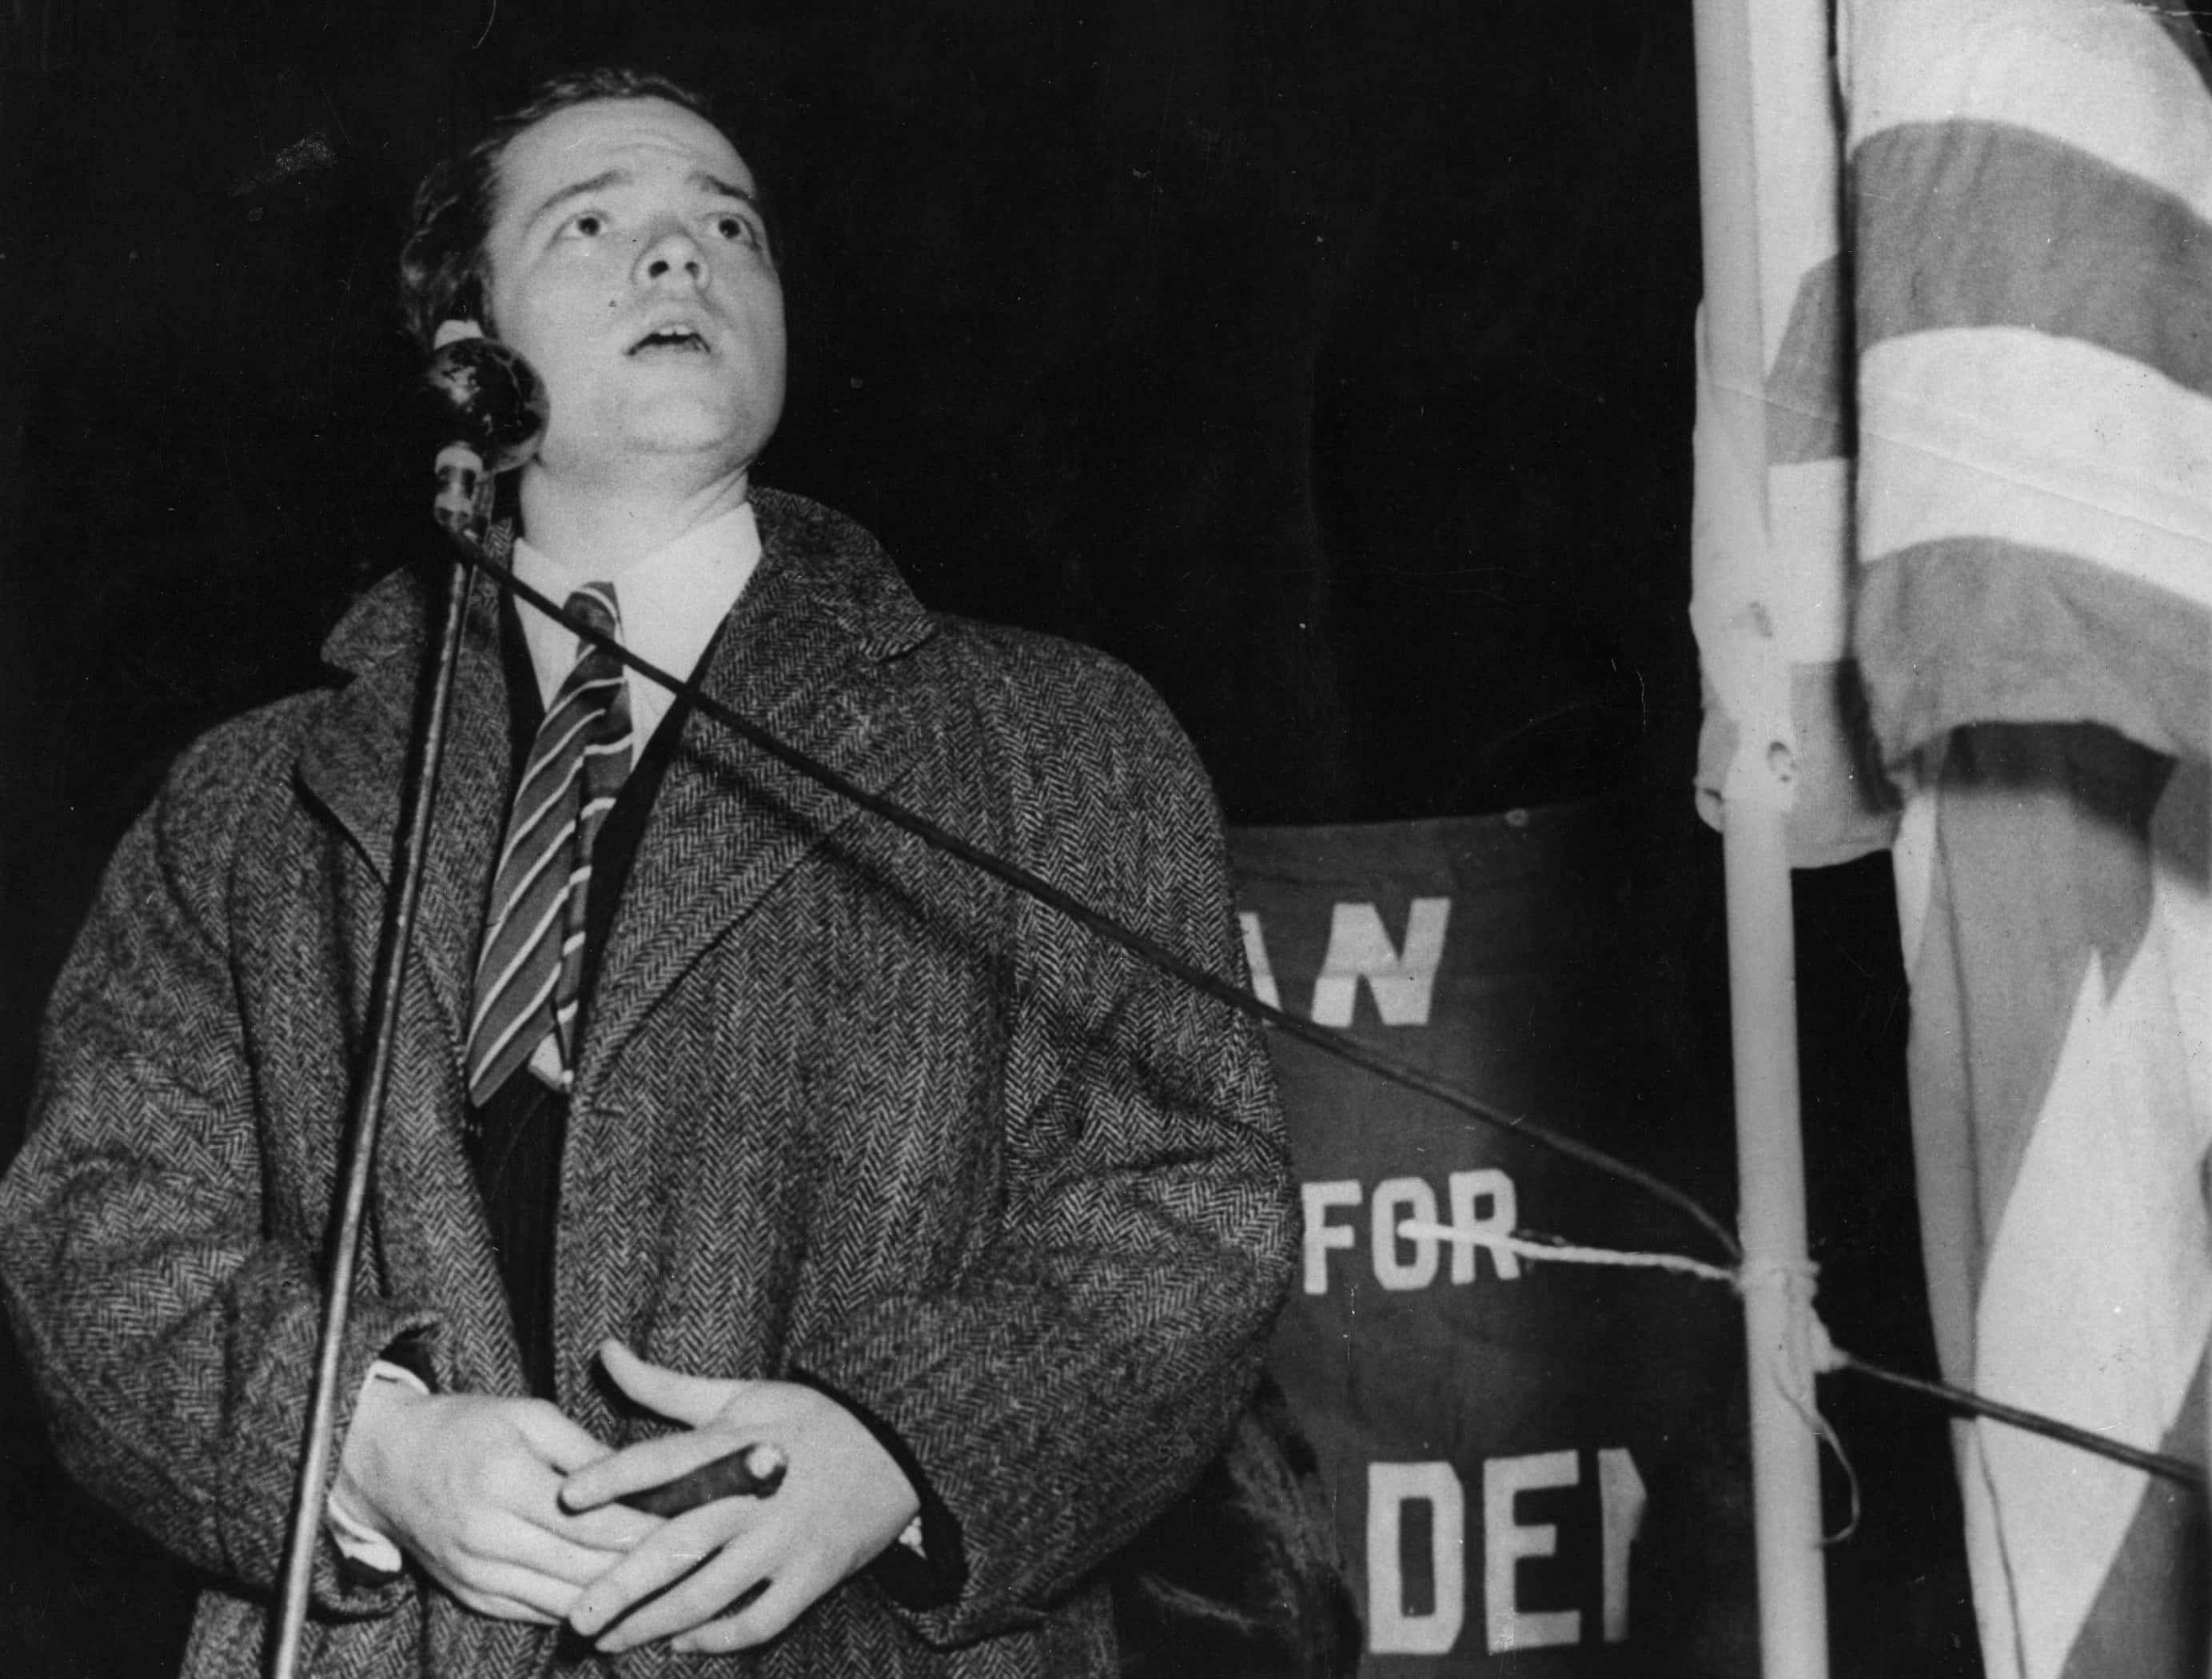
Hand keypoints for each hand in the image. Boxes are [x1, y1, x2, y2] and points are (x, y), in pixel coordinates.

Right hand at [338, 1379, 663, 1622]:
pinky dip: (579, 1609)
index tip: (694, 1525)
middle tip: (697, 1560)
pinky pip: (536, 1613)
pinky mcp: (471, 1595)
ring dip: (619, 1599)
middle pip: (584, 1566)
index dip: (648, 1530)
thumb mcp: (526, 1415)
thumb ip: (584, 1450)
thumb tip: (641, 1478)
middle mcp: (489, 1538)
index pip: (594, 1522)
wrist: (384, 1462)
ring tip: (670, 1587)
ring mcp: (477, 1574)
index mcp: (506, 1483)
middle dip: (645, 1568)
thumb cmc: (464, 1426)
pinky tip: (618, 1603)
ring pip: (564, 1600)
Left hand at [560, 1340, 922, 1653]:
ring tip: (611, 1642)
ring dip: (656, 1623)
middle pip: (679, 1544)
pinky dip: (718, 1639)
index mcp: (737, 1443)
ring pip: (711, 1593)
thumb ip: (665, 1385)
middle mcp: (756, 1497)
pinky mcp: (813, 1576)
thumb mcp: (743, 1393)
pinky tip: (682, 1643)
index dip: (615, 1476)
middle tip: (575, 1619)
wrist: (898, 1448)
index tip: (567, 1497)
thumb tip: (606, 1351)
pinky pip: (760, 1621)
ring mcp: (786, 1542)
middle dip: (623, 1586)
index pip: (667, 1459)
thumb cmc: (809, 1419)